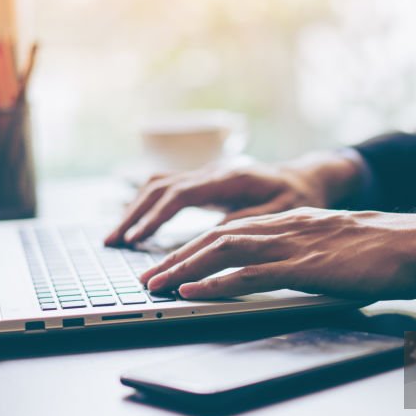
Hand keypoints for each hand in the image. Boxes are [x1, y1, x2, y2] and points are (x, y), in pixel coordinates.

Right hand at [106, 152, 364, 245]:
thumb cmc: (297, 197)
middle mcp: (212, 172)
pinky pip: (165, 189)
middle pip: (159, 187)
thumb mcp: (282, 212)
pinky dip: (145, 205)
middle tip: (111, 243)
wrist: (304, 178)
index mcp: (229, 178)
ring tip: (115, 238)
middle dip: (133, 215)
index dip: (155, 217)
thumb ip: (248, 221)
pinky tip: (133, 225)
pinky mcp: (202, 183)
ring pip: (157, 185)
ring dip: (134, 210)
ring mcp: (205, 175)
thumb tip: (214, 236)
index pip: (180, 194)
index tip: (136, 239)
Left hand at [138, 208, 415, 301]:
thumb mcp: (346, 248)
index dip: (198, 248)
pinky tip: (191, 292)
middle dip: (176, 258)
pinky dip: (213, 283)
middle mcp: (287, 227)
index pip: (234, 231)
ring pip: (222, 251)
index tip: (173, 264)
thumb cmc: (395, 251)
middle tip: (148, 277)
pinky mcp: (304, 266)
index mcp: (296, 222)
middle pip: (217, 238)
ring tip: (156, 286)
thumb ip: (319, 255)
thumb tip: (309, 271)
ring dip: (183, 269)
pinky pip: (248, 274)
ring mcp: (294, 245)